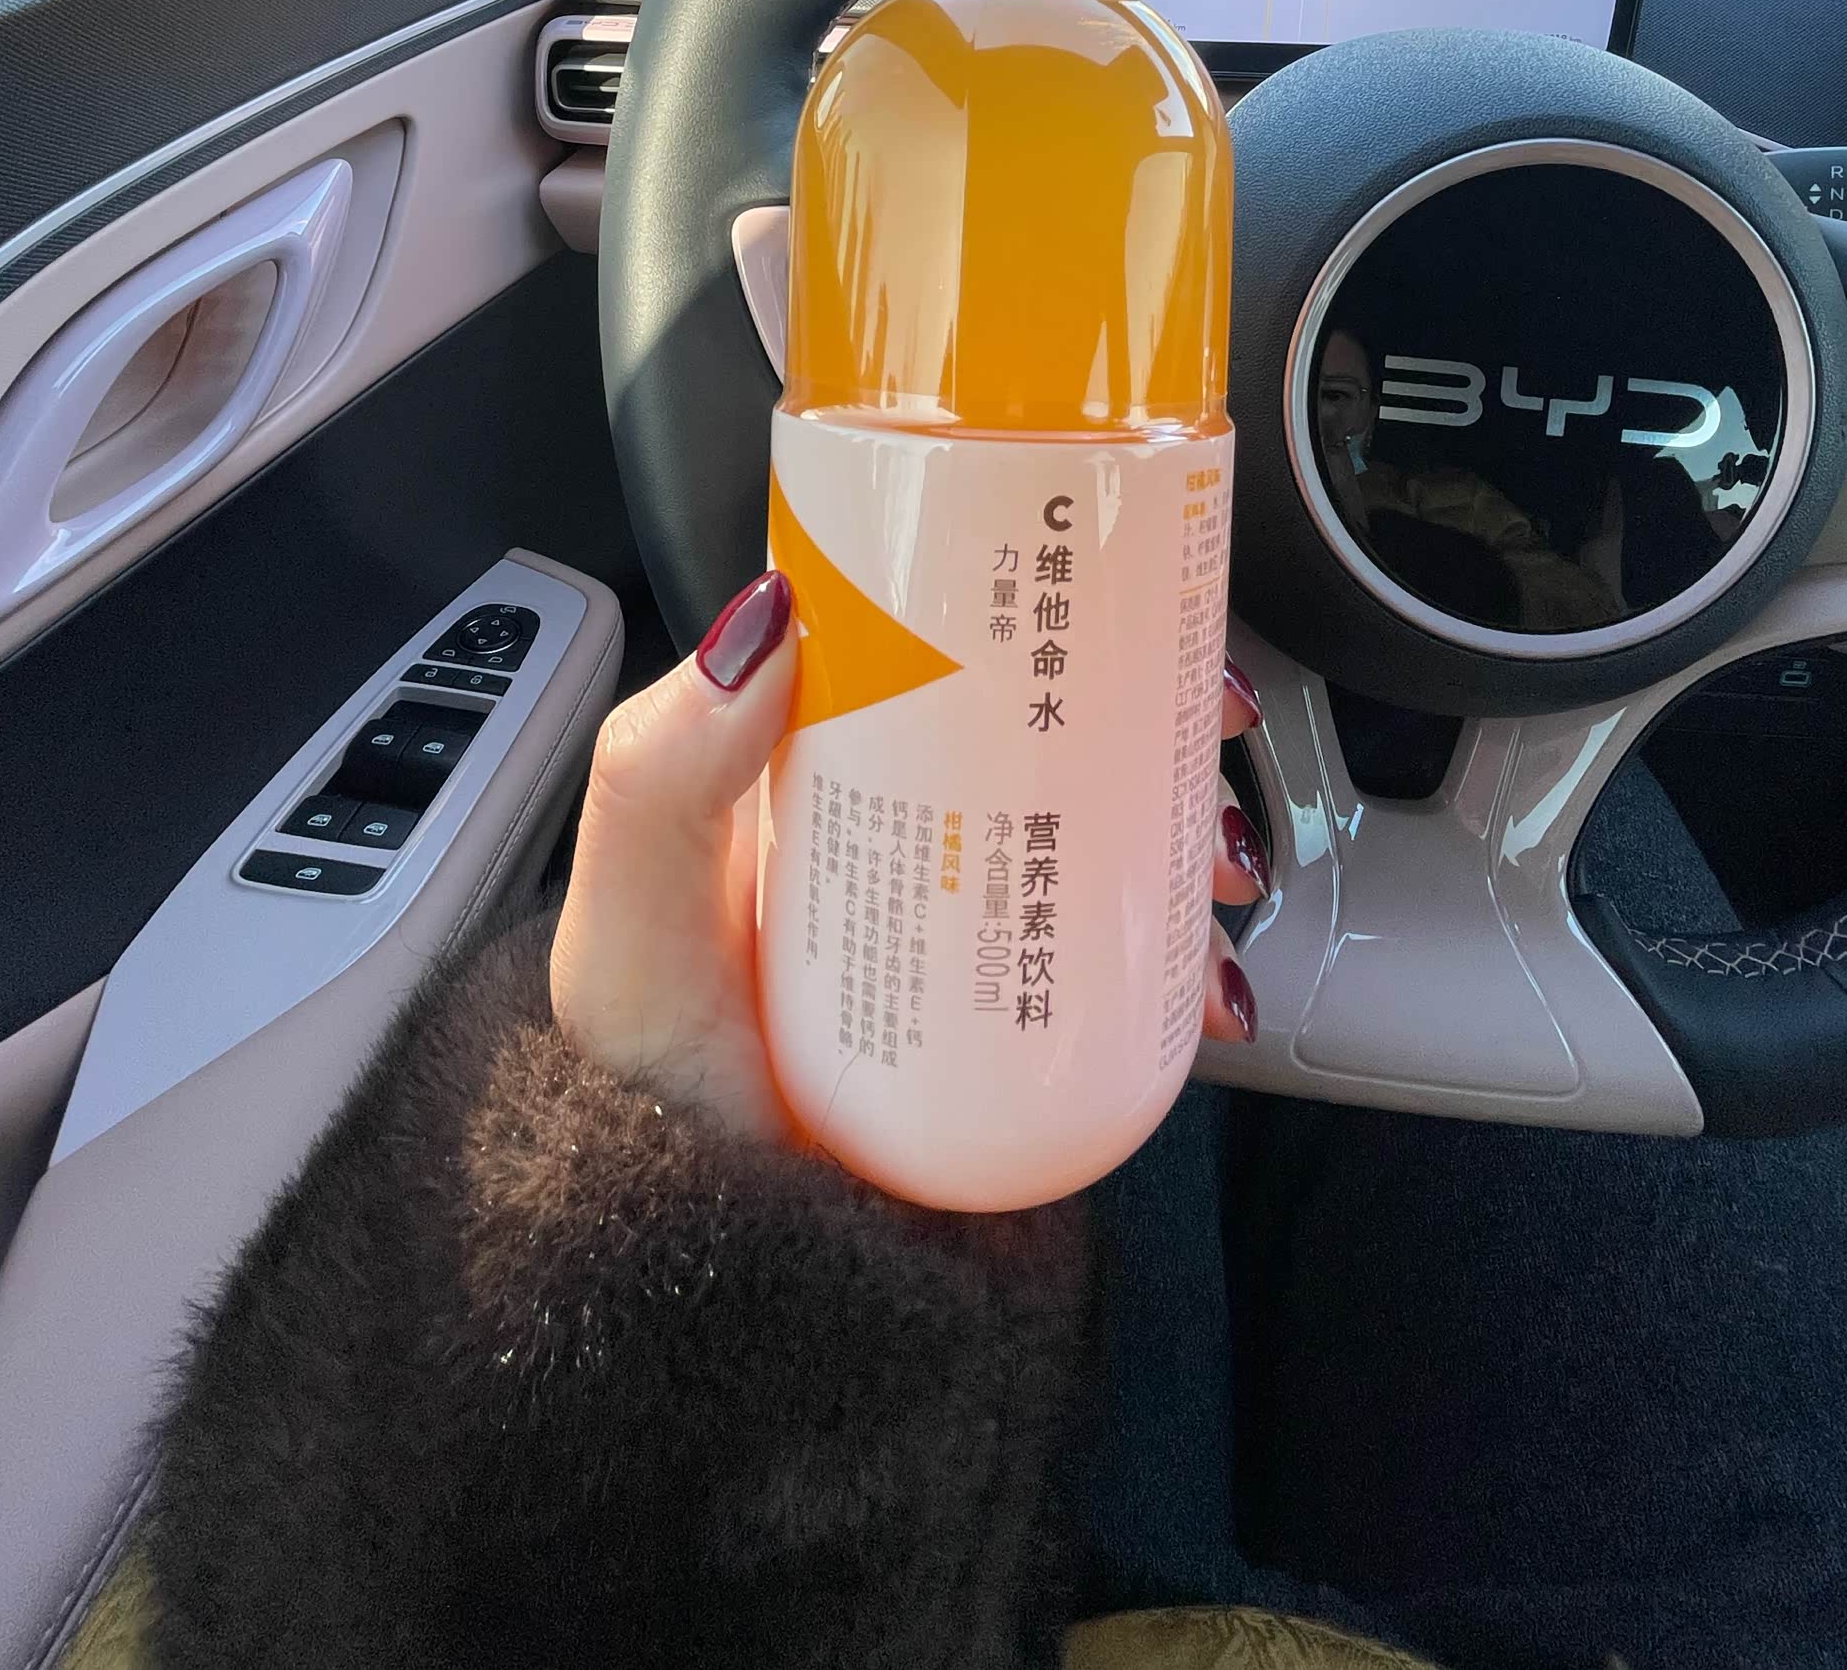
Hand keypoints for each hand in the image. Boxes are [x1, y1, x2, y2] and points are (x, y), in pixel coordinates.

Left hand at [550, 571, 1271, 1145]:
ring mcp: (967, 917)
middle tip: (1204, 735)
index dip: (1028, 604)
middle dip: (1151, 720)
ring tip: (1217, 872)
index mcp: (818, 762)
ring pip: (1105, 838)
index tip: (1114, 598)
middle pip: (1051, 733)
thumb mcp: (629, 910)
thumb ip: (661, 770)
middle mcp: (906, 822)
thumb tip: (772, 616)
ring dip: (1185, 834)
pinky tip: (1209, 990)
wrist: (687, 1248)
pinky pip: (1117, 962)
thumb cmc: (645, 1063)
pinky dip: (1180, 962)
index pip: (935, 644)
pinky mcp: (1014, 1010)